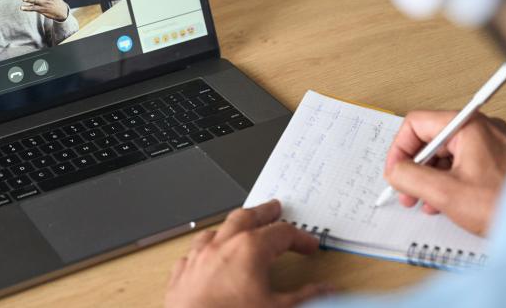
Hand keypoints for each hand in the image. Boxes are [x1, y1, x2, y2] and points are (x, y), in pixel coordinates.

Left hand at [165, 200, 332, 307]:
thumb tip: (325, 290)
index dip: (300, 238)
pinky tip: (207, 256)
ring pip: (216, 230)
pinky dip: (205, 250)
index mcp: (249, 249)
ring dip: (232, 227)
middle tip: (274, 208)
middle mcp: (221, 247)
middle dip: (263, 213)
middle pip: (246, 218)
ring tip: (240, 226)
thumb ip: (305, 297)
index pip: (282, 233)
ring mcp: (197, 259)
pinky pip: (193, 253)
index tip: (309, 246)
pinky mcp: (181, 276)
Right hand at [384, 111, 505, 235]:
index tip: (396, 170)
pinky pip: (461, 162)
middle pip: (430, 138)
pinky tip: (443, 200)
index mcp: (469, 125)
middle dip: (414, 167)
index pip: (417, 123)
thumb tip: (395, 171)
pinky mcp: (497, 160)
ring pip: (445, 153)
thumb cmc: (505, 205)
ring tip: (424, 200)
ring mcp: (491, 143)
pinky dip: (446, 179)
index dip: (400, 148)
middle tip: (407, 189)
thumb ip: (410, 177)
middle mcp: (482, 128)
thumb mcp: (445, 193)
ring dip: (429, 176)